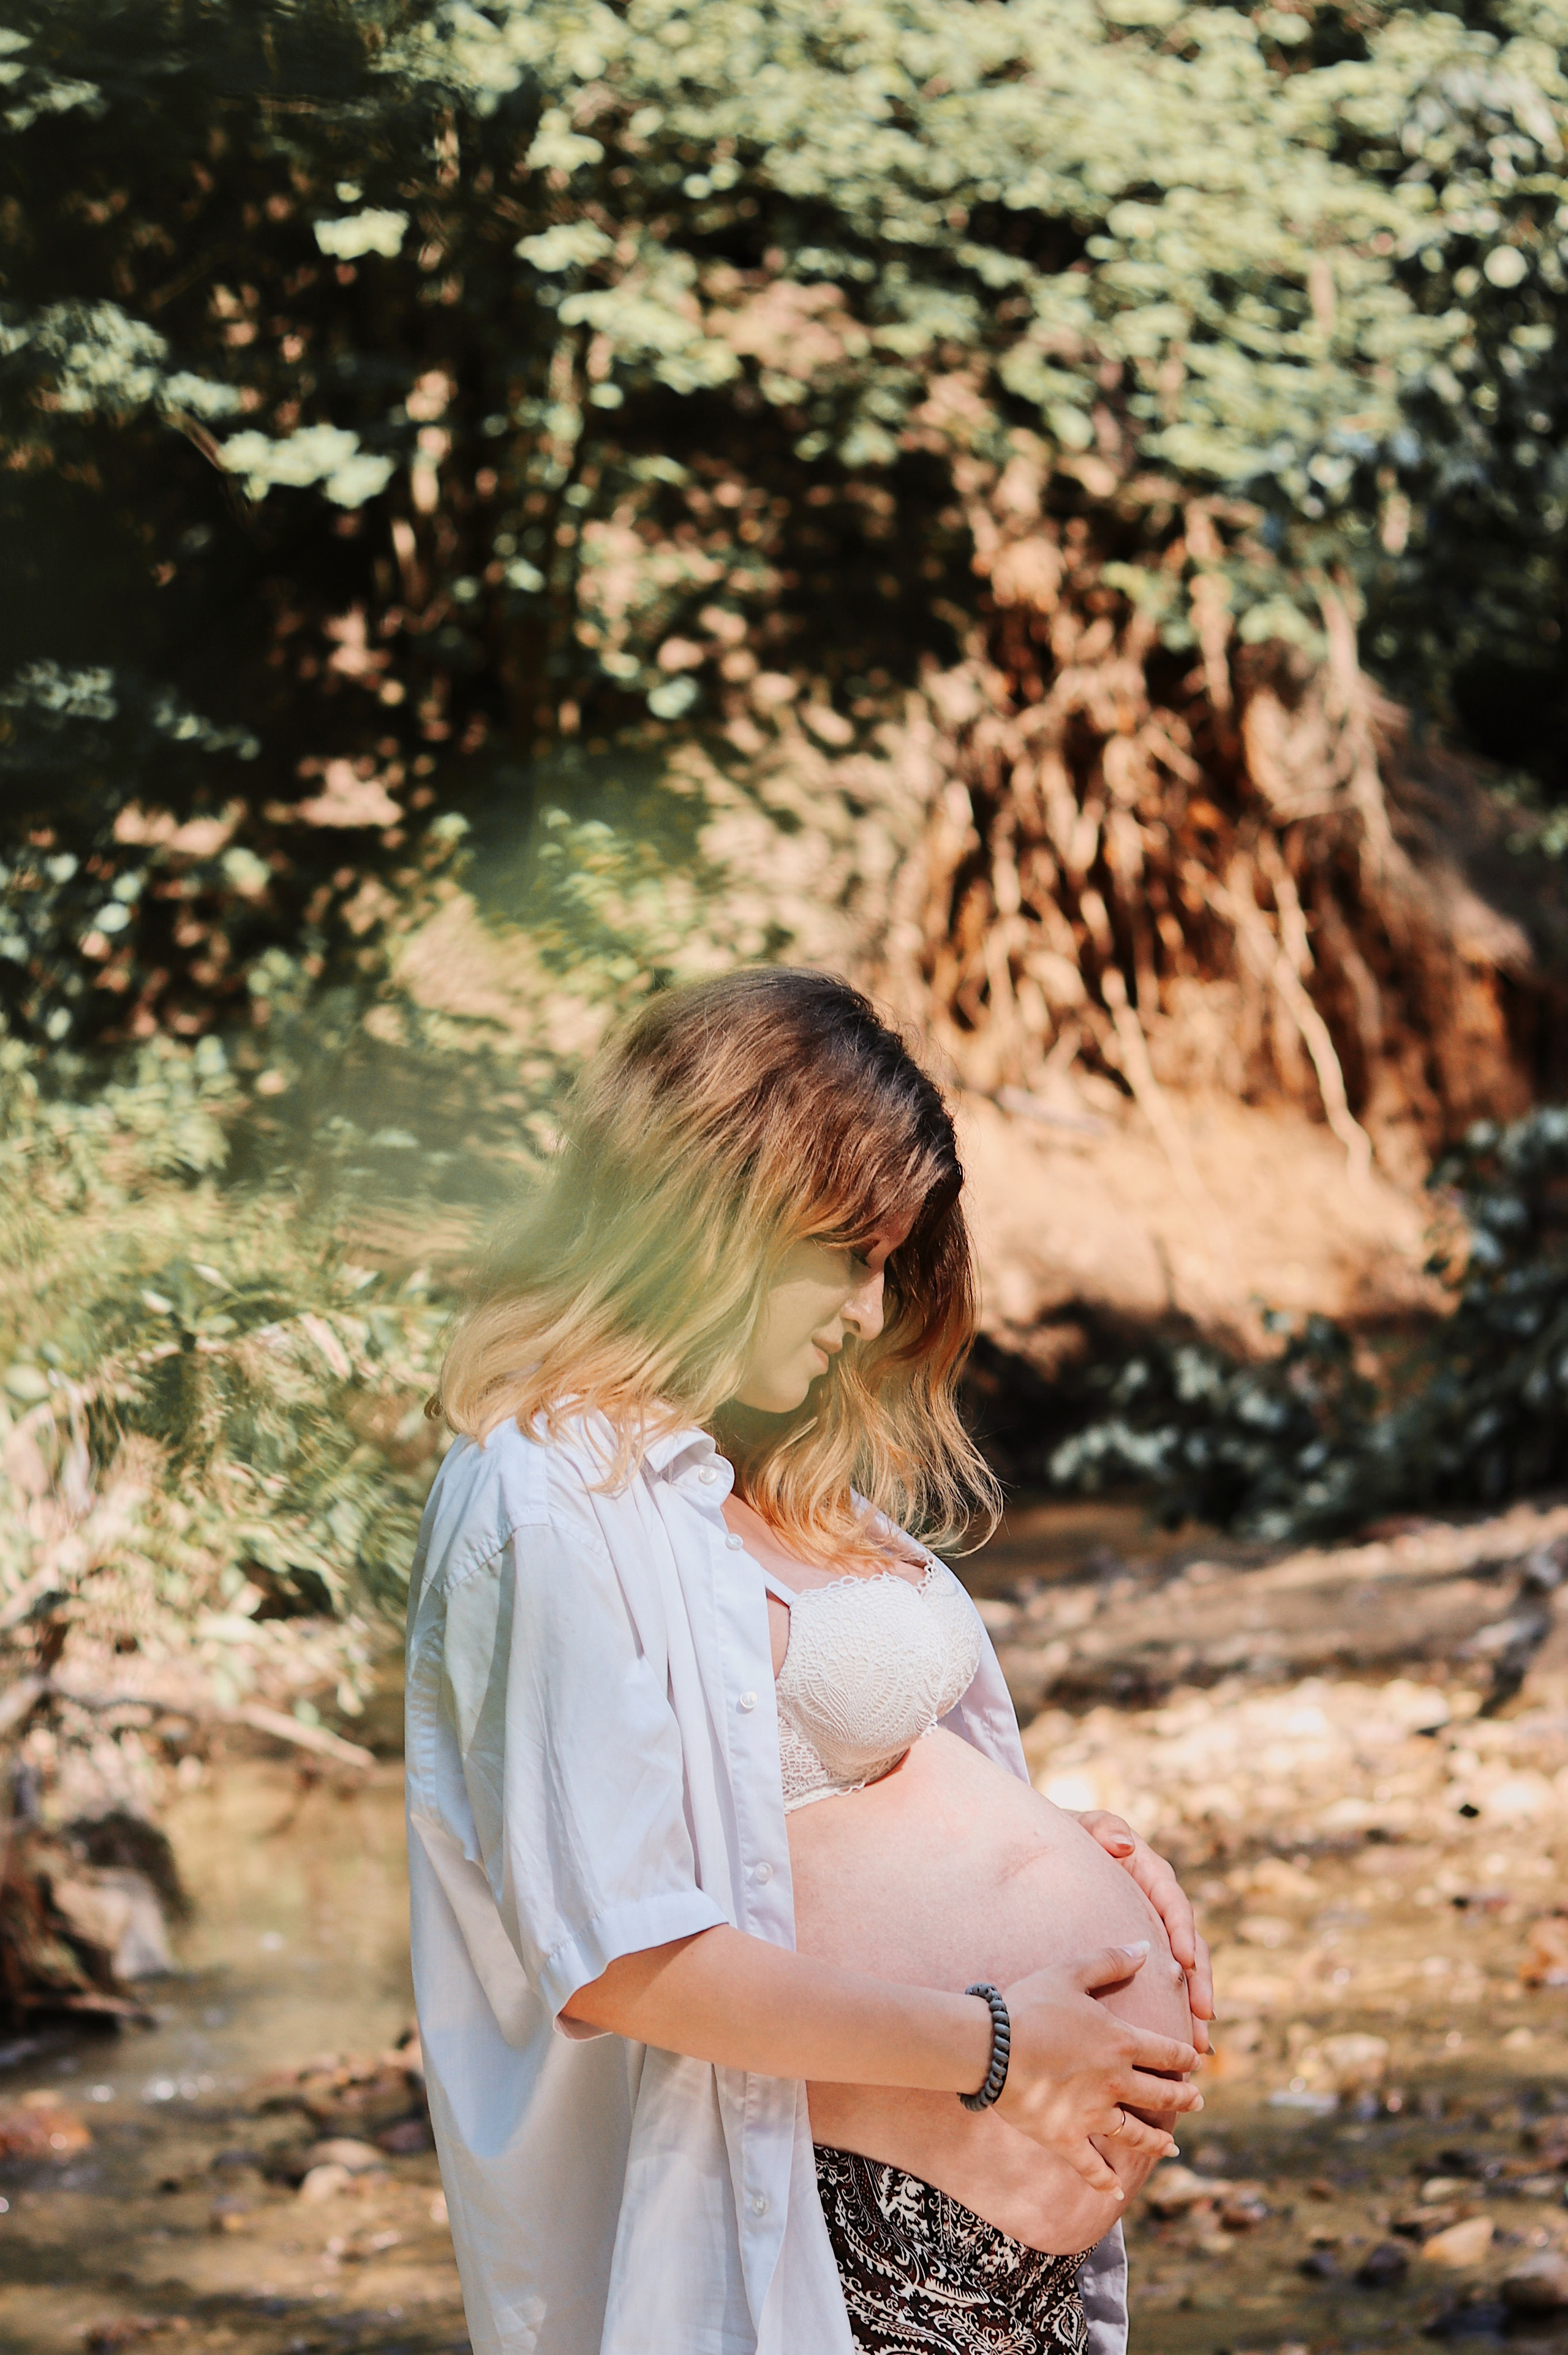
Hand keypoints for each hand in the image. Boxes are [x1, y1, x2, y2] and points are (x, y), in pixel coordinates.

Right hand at [994, 1944, 1201, 2196]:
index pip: (1166, 2052)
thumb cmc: (1031, 2003)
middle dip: (1182, 2098)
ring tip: (1173, 2147)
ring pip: (1135, 2134)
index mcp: (1121, 2042)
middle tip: (1197, 2102)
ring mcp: (1092, 2115)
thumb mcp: (1072, 1971)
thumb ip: (1112, 1959)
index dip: (1186, 2057)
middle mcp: (1115, 2083)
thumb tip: (1148, 1947)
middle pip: (1159, 2095)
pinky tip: (1117, 2192)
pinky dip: (1105, 2181)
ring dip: (1157, 2141)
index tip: (1198, 2062)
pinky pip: (1091, 2166)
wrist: (992, 2046)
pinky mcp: (1066, 2138)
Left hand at [1075, 1811, 1215, 2051]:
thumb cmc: (1069, 1836)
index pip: (1174, 1904)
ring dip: (1194, 2004)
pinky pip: (1164, 1980)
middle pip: (1190, 1944)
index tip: (1186, 1963)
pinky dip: (1176, 2008)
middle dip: (1200, 1981)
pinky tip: (1182, 2040)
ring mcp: (1153, 1929)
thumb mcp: (1083, 1826)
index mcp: (1150, 1874)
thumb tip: (1124, 1843)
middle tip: (1204, 2016)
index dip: (1183, 1933)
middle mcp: (1159, 1904)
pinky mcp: (1142, 1951)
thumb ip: (1103, 1827)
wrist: (1051, 1853)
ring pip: (1184, 1969)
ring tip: (1202, 2041)